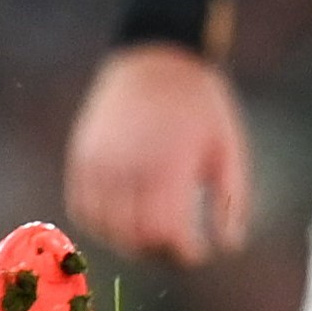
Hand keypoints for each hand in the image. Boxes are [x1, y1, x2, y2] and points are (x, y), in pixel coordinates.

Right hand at [64, 42, 252, 264]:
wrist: (156, 56)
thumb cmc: (200, 104)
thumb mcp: (228, 148)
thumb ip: (230, 201)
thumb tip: (228, 248)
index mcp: (169, 164)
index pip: (168, 233)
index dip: (184, 254)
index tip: (196, 252)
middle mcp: (129, 165)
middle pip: (135, 238)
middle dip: (158, 252)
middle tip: (175, 246)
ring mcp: (100, 160)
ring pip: (104, 228)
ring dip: (128, 243)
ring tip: (148, 236)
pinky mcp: (82, 155)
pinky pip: (81, 207)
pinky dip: (99, 224)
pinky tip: (120, 220)